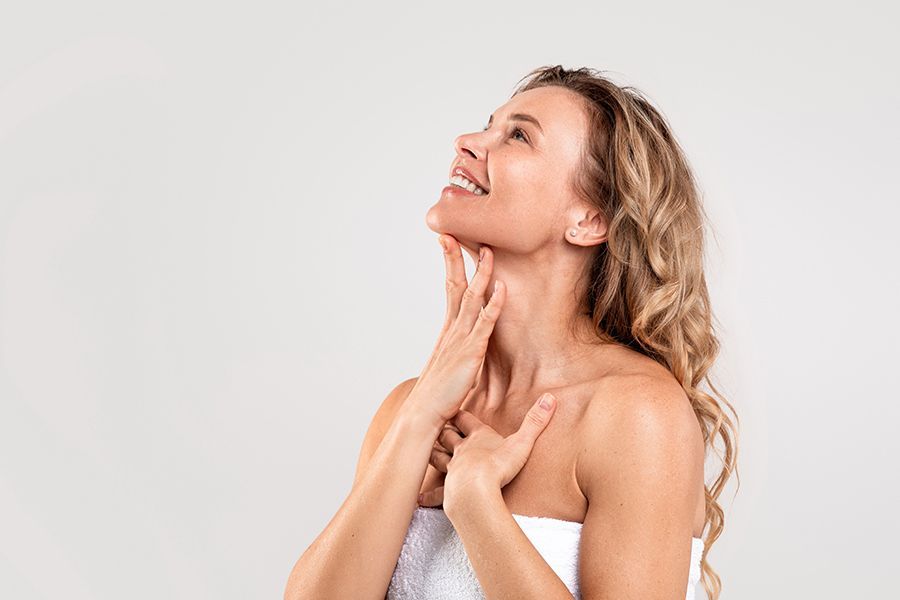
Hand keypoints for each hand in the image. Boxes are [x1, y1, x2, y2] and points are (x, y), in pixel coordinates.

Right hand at [403, 234, 505, 430]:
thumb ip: (455, 354)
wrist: (423, 415)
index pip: (449, 289)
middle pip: (455, 285)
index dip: (450, 265)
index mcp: (447, 331)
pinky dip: (494, 304)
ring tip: (488, 251)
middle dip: (456, 258)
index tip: (448, 242)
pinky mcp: (471, 353)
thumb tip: (459, 350)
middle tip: (454, 232)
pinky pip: (485, 323)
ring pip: (472, 298)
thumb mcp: (448, 368)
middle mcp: (452, 330)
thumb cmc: (436, 397)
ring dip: (481, 274)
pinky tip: (502, 288)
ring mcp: (461, 339)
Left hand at [418, 393, 557, 509]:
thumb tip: (551, 398)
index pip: (466, 419)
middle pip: (448, 435)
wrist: (475, 490)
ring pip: (438, 458)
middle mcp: (461, 450)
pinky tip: (420, 497)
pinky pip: (437, 492)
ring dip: (433, 453)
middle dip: (442, 429)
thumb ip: (536, 421)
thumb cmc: (498, 465)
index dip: (460, 412)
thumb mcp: (522, 442)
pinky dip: (429, 494)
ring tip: (426, 449)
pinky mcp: (449, 489)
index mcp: (477, 437)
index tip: (453, 404)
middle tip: (436, 424)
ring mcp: (452, 470)